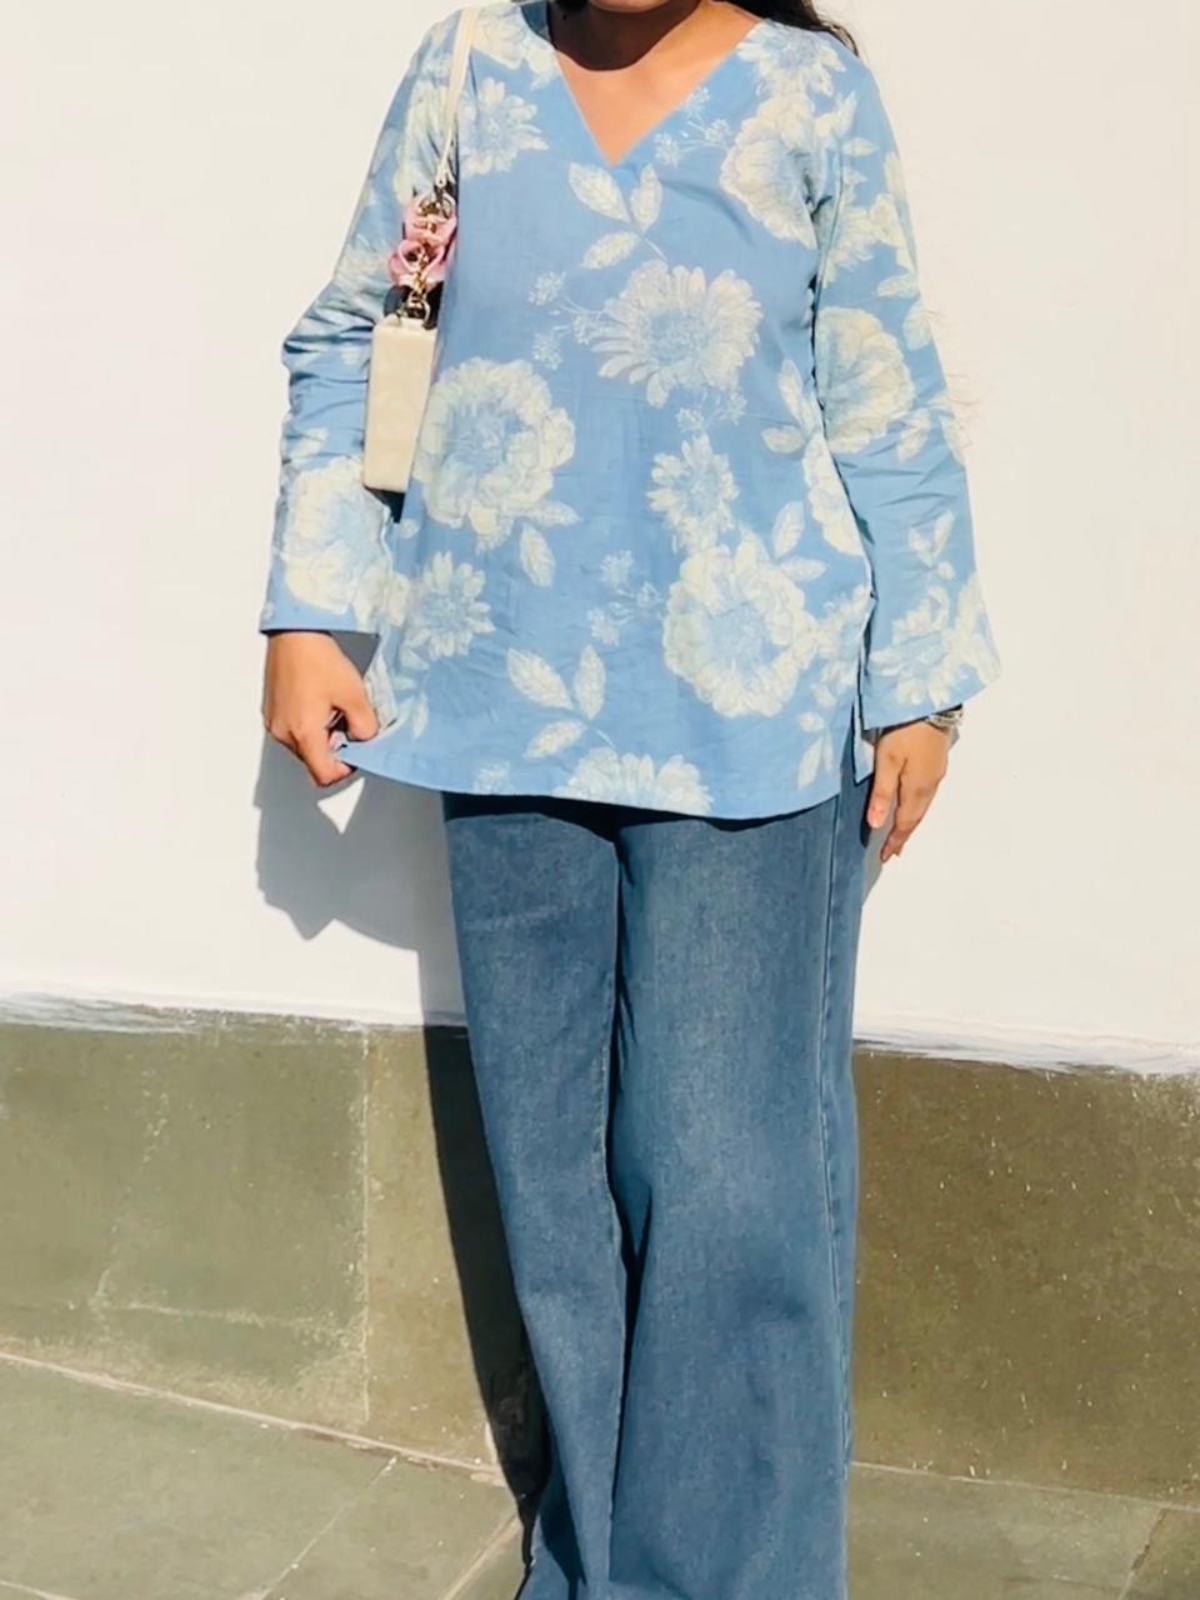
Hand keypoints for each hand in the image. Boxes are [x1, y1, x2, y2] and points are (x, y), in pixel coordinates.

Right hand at [262, 632, 378, 786]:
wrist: (294, 632)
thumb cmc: (318, 659)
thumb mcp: (355, 696)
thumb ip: (365, 727)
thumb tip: (365, 739)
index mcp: (303, 734)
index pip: (324, 775)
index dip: (345, 770)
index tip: (357, 753)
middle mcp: (283, 733)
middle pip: (313, 761)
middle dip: (335, 749)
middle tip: (350, 724)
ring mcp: (274, 722)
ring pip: (304, 746)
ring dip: (323, 736)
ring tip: (335, 708)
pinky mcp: (272, 710)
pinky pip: (293, 730)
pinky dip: (310, 725)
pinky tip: (321, 701)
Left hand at [866, 721, 952, 862]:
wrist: (931, 701)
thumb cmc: (906, 729)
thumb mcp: (887, 761)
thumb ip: (882, 793)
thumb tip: (876, 825)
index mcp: (917, 788)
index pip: (905, 822)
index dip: (896, 840)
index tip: (886, 856)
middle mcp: (931, 784)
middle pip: (916, 816)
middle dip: (904, 835)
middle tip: (893, 851)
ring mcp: (936, 772)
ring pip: (923, 805)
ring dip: (912, 821)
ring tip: (902, 833)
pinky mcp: (937, 760)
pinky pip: (927, 793)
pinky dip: (918, 806)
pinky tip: (913, 803)